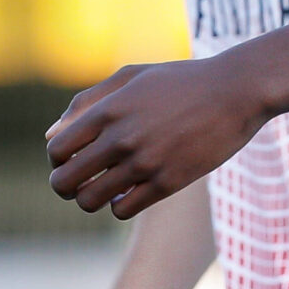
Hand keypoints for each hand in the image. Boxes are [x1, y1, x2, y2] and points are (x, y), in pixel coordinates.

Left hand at [48, 57, 268, 217]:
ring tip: (104, 188)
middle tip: (80, 181)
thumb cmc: (181, 80)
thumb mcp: (132, 77)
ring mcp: (145, 162)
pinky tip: (130, 192)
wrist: (237, 91)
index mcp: (108, 110)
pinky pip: (123, 210)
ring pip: (90, 201)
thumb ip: (87, 103)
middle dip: (64, 185)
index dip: (57, 159)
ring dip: (90, 199)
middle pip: (65, 181)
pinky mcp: (168, 182)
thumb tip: (51, 137)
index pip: (57, 150)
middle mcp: (122, 137)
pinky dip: (119, 206)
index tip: (72, 158)